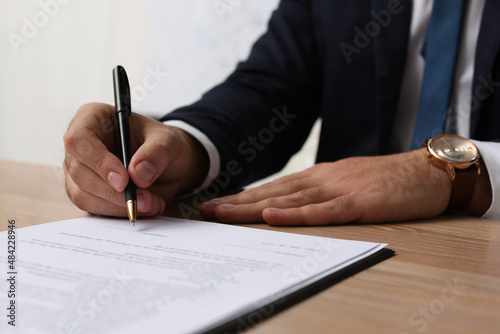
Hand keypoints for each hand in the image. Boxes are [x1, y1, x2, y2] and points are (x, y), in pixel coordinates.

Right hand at [63, 103, 207, 217]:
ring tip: (151, 203)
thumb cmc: (162, 144)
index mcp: (93, 118)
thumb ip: (156, 153)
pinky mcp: (87, 191)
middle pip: (79, 171)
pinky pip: (93, 207)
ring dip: (117, 205)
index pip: (79, 139)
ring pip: (83, 193)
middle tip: (144, 199)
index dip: (98, 162)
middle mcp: (81, 144)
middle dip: (113, 191)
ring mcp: (80, 169)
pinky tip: (143, 207)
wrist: (169, 164)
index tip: (123, 180)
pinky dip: (118, 212)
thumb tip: (138, 174)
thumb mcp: (168, 141)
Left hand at [199, 149, 453, 224]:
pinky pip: (322, 210)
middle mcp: (320, 180)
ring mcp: (338, 189)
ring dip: (253, 207)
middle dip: (235, 202)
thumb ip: (319, 195)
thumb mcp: (345, 185)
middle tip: (204, 210)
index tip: (215, 205)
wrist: (424, 172)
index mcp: (317, 177)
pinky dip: (295, 214)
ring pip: (288, 199)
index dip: (241, 197)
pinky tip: (272, 216)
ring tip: (223, 214)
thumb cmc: (385, 181)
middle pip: (271, 192)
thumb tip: (291, 206)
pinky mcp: (358, 202)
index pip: (272, 188)